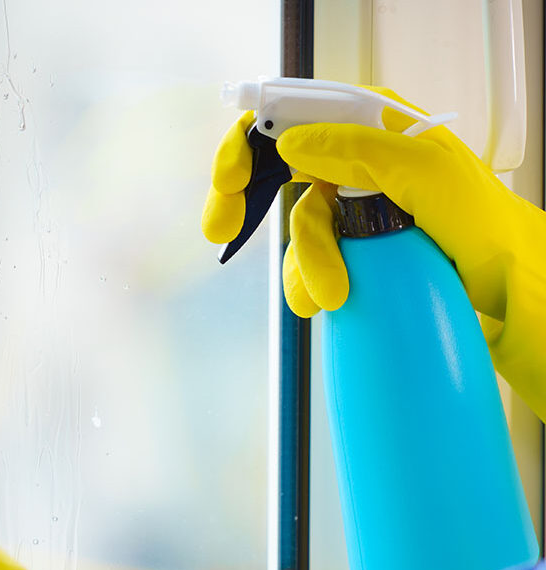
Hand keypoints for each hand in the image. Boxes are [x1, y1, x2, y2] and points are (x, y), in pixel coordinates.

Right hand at [201, 88, 545, 320]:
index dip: (249, 140)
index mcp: (370, 122)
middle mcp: (354, 157)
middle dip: (245, 200)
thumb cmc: (482, 219)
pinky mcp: (352, 242)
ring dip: (303, 261)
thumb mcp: (425, 173)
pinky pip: (308, 257)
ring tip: (329, 293)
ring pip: (296, 224)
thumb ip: (359, 149)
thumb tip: (289, 143)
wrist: (506, 280)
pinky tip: (322, 299)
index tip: (229, 178)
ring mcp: (351, 201)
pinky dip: (306, 280)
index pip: (291, 112)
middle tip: (221, 229)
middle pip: (275, 165)